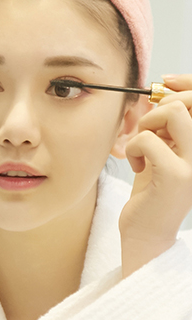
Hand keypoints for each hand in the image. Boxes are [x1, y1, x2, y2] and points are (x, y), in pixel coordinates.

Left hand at [120, 77, 191, 276]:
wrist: (146, 235)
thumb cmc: (152, 194)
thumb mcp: (162, 151)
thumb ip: (166, 125)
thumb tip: (159, 90)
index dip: (187, 84)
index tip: (164, 83)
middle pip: (190, 101)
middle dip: (159, 107)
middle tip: (146, 131)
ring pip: (174, 112)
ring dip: (148, 124)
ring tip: (141, 146)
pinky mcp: (176, 176)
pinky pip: (148, 138)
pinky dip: (134, 147)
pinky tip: (136, 166)